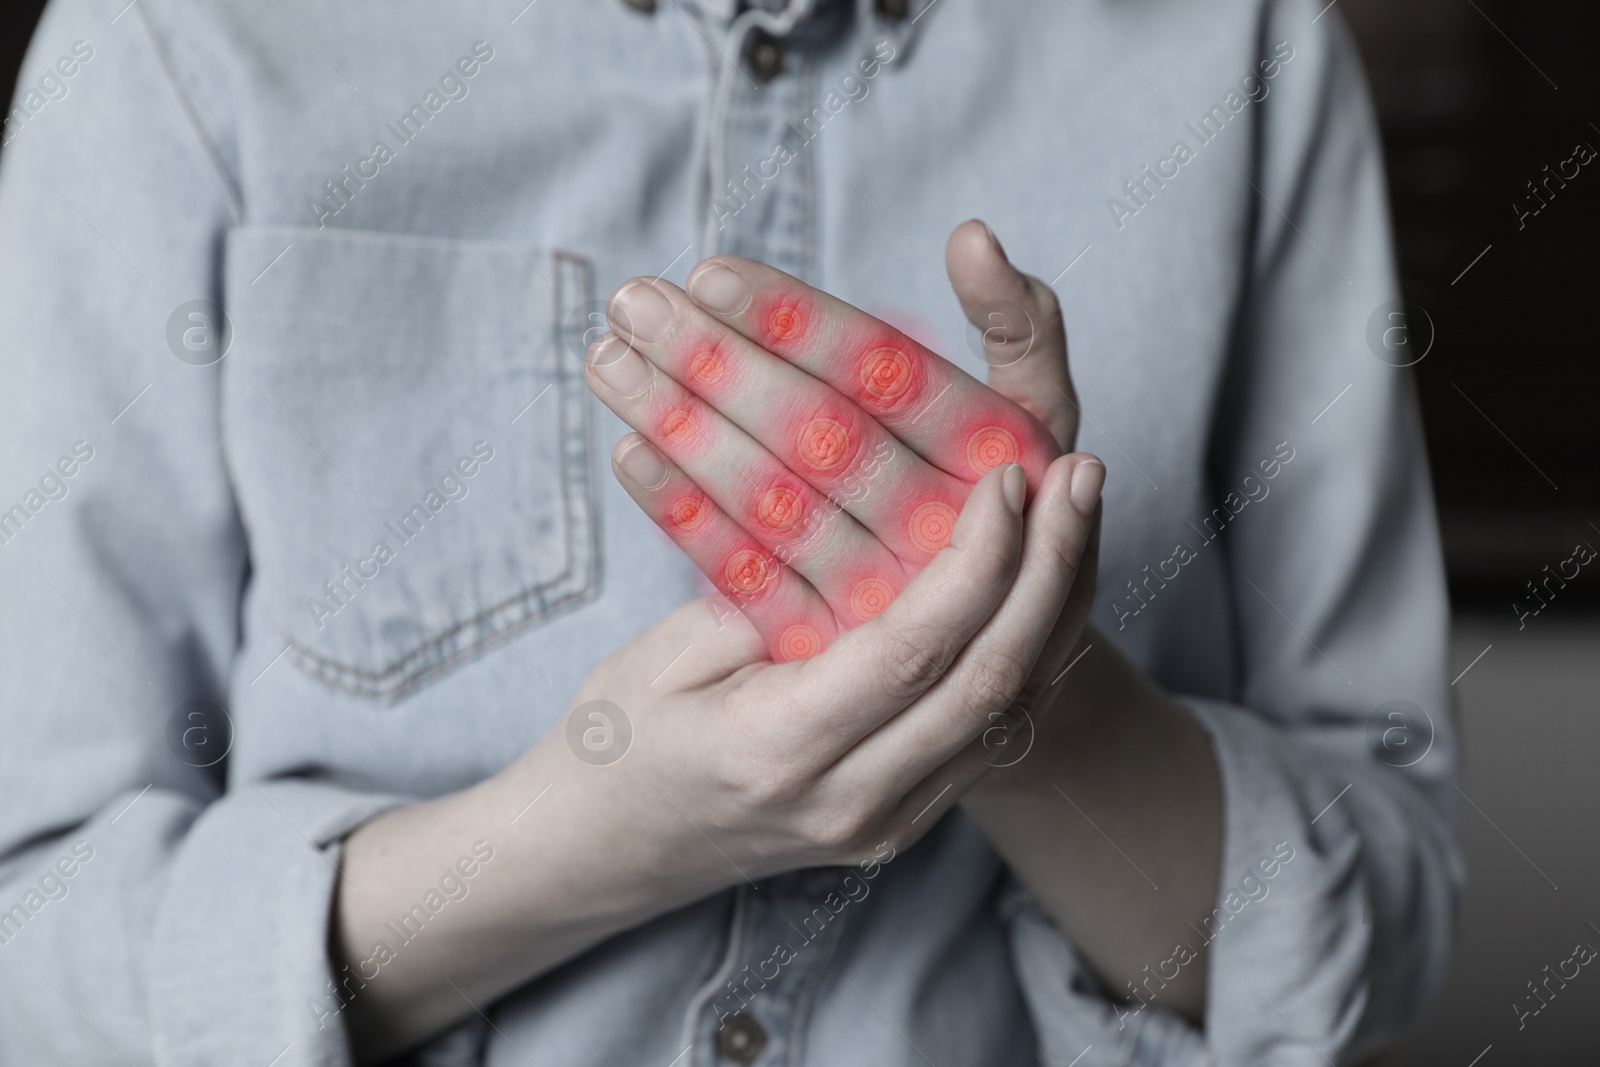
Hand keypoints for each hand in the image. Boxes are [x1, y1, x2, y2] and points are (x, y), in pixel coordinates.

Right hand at [332, 388, 1100, 1061]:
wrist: (603, 852)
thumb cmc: (615, 741)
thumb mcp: (664, 654)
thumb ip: (770, 598)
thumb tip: (876, 520)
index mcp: (777, 752)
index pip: (915, 649)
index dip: (977, 558)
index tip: (1006, 475)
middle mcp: (849, 804)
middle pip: (990, 682)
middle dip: (1050, 569)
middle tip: (1082, 475)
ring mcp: (884, 826)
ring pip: (1011, 713)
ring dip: (1058, 608)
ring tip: (1082, 514)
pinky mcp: (902, 825)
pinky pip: (993, 736)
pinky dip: (1031, 654)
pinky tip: (1046, 584)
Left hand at [586, 227, 1102, 673]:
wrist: (994, 644)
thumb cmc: (1003, 491)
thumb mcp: (1042, 412)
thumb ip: (1021, 326)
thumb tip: (970, 237)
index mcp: (1004, 463)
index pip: (891, 380)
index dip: (799, 324)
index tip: (710, 274)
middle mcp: (947, 539)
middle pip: (821, 439)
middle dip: (718, 364)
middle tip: (633, 301)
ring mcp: (882, 605)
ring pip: (774, 506)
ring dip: (684, 429)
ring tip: (608, 361)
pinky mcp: (828, 649)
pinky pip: (748, 581)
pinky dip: (685, 517)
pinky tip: (628, 453)